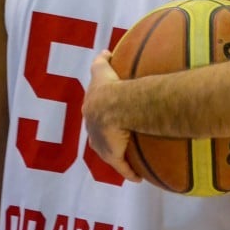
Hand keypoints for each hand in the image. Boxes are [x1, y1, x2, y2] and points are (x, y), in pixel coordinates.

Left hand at [83, 50, 140, 182]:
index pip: (95, 116)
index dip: (101, 117)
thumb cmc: (109, 87)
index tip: (109, 118)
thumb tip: (106, 51)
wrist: (112, 106)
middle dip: (107, 138)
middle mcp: (94, 131)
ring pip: (112, 153)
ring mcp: (103, 146)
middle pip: (101, 137)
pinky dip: (129, 173)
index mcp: (91, 112)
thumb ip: (102, 60)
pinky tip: (137, 177)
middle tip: (120, 138)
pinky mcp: (113, 156)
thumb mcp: (102, 70)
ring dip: (119, 156)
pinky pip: (123, 168)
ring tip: (131, 156)